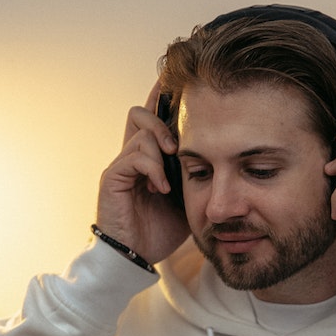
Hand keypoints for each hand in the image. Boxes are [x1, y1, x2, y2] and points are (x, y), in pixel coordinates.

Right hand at [94, 84, 189, 264]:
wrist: (137, 256)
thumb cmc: (161, 230)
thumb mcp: (188, 196)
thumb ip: (196, 172)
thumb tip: (222, 153)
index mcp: (149, 158)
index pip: (153, 117)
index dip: (162, 97)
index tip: (178, 79)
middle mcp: (132, 155)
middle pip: (141, 112)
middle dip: (162, 117)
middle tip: (179, 142)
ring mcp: (121, 165)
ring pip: (141, 130)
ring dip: (161, 146)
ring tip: (171, 171)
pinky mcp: (113, 177)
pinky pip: (134, 155)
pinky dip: (152, 168)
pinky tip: (161, 188)